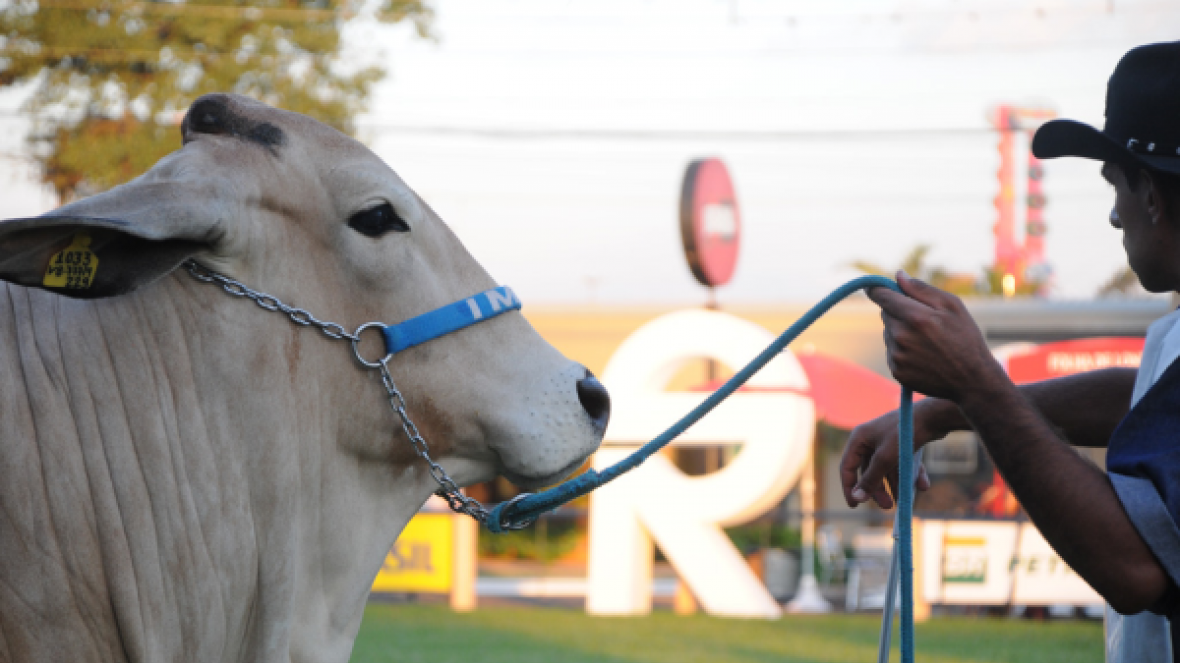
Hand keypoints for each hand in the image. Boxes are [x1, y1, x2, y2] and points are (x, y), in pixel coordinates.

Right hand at [840, 401, 952, 508]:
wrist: (934, 416)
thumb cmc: (905, 433)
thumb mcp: (885, 459)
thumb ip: (870, 479)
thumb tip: (856, 498)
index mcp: (859, 439)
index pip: (847, 467)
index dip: (850, 487)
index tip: (854, 505)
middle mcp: (870, 440)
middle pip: (868, 471)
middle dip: (878, 490)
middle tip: (887, 506)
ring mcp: (887, 441)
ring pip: (886, 470)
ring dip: (895, 485)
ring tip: (903, 500)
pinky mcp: (902, 444)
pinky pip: (902, 463)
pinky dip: (910, 475)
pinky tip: (922, 485)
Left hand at [867, 271, 1006, 402]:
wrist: (972, 379)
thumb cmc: (966, 338)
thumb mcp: (952, 306)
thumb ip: (922, 289)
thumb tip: (898, 276)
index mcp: (916, 317)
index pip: (883, 297)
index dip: (877, 290)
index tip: (874, 287)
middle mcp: (902, 337)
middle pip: (886, 314)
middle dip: (899, 312)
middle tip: (923, 320)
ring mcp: (897, 356)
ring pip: (888, 333)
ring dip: (900, 331)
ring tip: (927, 341)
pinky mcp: (896, 371)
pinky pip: (891, 351)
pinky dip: (902, 350)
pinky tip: (922, 355)